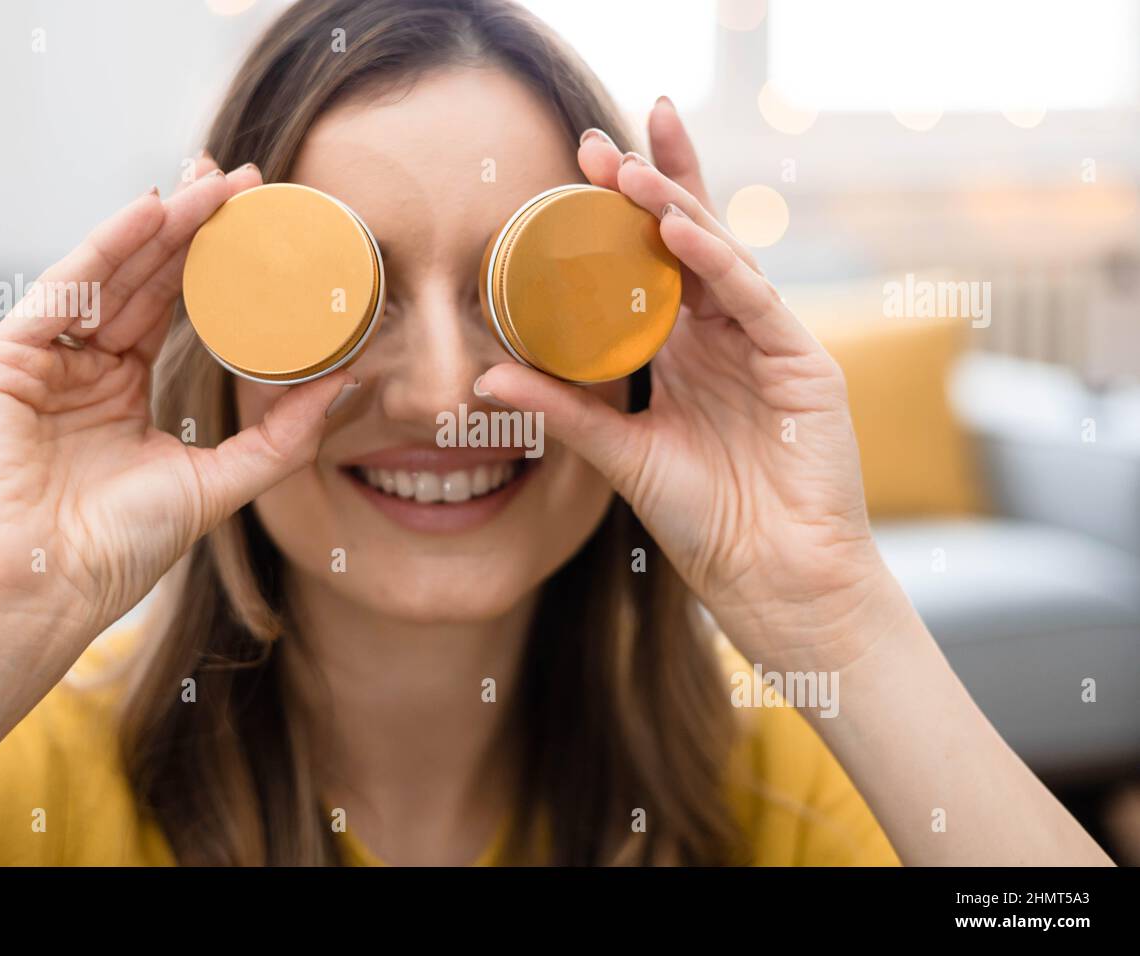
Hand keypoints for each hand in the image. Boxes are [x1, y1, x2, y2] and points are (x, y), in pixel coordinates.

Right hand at [0, 156, 353, 692]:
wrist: (41, 591)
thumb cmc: (116, 549)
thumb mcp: (218, 483)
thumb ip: (283, 437)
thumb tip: (349, 385)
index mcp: (124, 393)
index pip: (175, 310)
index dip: (217, 265)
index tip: (263, 224)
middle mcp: (84, 368)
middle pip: (146, 280)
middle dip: (194, 227)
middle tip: (245, 180)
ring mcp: (43, 360)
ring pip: (111, 275)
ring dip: (161, 225)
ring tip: (213, 184)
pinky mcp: (5, 359)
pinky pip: (65, 289)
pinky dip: (106, 247)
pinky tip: (151, 211)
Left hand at [476, 99, 899, 669]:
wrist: (769, 575)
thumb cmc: (704, 518)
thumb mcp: (620, 453)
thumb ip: (562, 410)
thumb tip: (485, 374)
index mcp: (683, 348)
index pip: (650, 261)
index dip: (620, 211)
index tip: (575, 166)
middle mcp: (724, 333)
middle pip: (687, 238)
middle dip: (648, 184)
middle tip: (598, 142)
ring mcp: (766, 341)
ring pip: (721, 255)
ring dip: (675, 207)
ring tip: (629, 169)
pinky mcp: (803, 361)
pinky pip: (754, 300)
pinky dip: (718, 263)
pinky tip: (680, 230)